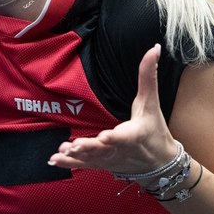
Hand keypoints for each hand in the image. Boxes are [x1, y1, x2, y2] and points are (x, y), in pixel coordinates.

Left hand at [48, 44, 178, 179]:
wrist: (159, 164)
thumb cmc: (154, 130)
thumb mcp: (151, 103)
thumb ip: (148, 76)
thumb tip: (154, 48)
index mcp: (135, 135)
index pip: (125, 136)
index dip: (115, 137)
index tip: (104, 137)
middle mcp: (122, 150)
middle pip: (104, 150)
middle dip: (89, 148)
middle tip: (74, 146)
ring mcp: (111, 160)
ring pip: (92, 159)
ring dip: (76, 157)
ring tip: (62, 152)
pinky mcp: (103, 165)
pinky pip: (85, 166)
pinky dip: (70, 164)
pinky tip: (54, 160)